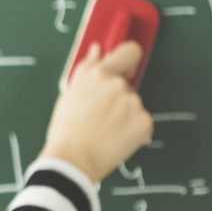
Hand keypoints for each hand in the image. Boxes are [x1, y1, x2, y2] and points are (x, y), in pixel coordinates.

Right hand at [38, 40, 153, 183]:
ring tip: (103, 130)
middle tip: (98, 115)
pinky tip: (115, 138)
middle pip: (126, 84)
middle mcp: (120, 86)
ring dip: (123, 114)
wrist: (73, 160)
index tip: (123, 68)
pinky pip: (141, 121)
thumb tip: (97, 50)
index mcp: (100, 75)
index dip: (127, 59)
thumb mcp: (70, 93)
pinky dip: (131, 130)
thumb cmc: (66, 129)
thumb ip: (86, 67)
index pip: (129, 51)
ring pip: (132, 104)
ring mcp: (135, 105)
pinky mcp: (145, 123)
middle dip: (116, 96)